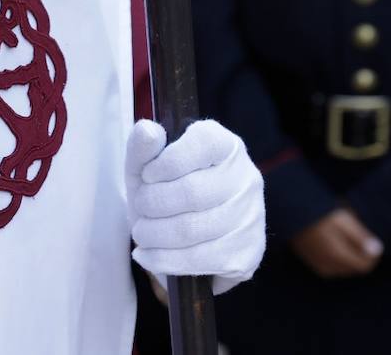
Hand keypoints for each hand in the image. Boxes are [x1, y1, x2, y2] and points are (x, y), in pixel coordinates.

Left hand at [125, 119, 265, 294]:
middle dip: (153, 204)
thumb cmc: (164, 192)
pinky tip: (149, 255)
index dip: (167, 162)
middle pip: (192, 192)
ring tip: (141, 233)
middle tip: (139, 209)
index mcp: (225, 146)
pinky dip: (164, 260)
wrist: (183, 239)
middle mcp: (246, 177)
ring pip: (192, 230)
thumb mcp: (146, 167)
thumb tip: (147, 129)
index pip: (203, 144)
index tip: (147, 175)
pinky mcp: (248, 252)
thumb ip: (142, 147)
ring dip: (154, 235)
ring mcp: (251, 216)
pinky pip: (200, 260)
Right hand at [290, 208, 382, 278]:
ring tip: (345, 232)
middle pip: (355, 266)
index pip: (365, 266)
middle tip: (357, 231)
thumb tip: (378, 250)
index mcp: (338, 257)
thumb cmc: (318, 213)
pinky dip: (339, 255)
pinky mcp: (313, 262)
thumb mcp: (343, 221)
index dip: (373, 254)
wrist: (288, 212)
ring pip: (344, 266)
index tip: (373, 238)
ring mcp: (319, 266)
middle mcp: (329, 267)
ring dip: (350, 253)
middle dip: (361, 252)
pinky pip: (333, 264)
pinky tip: (335, 237)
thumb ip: (361, 238)